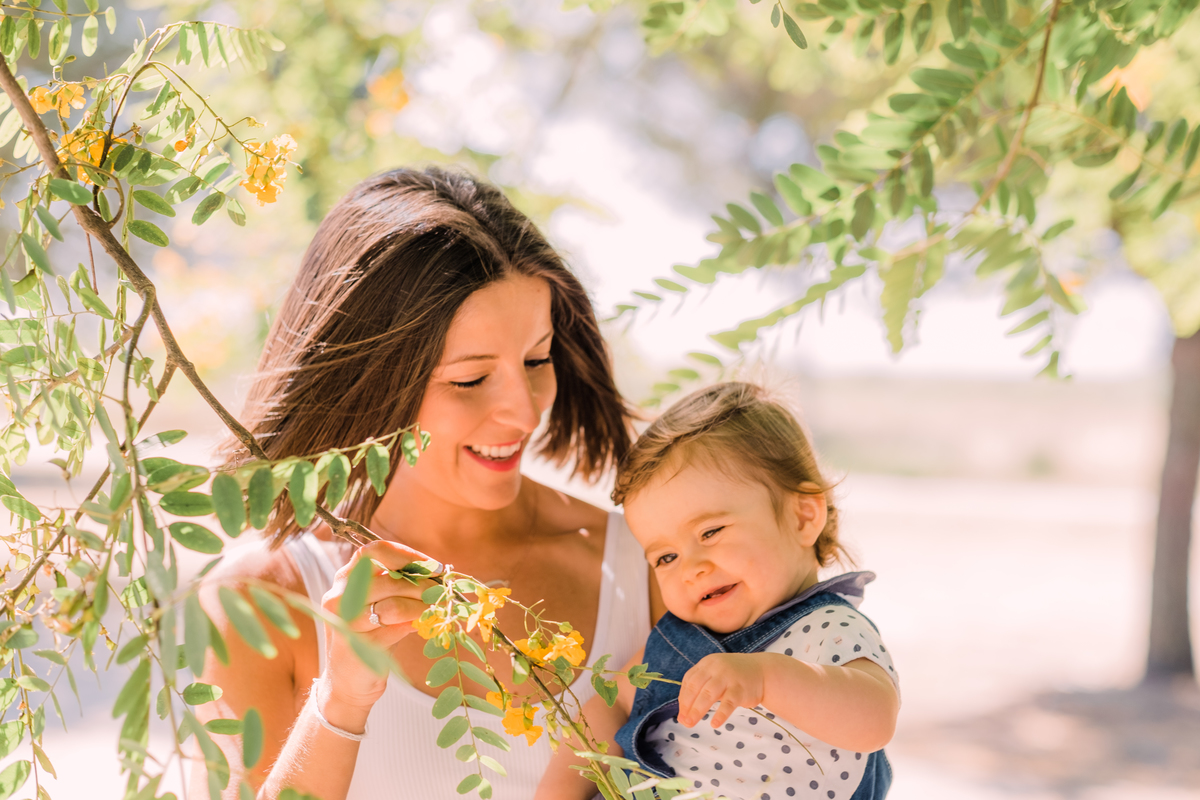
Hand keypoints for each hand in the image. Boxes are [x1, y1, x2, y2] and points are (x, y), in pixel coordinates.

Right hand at [319, 540, 442, 714]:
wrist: (347, 682)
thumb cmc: (371, 636)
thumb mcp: (380, 604)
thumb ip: (399, 585)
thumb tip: (437, 573)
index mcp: (345, 578)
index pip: (374, 551)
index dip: (407, 555)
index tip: (434, 567)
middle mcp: (338, 596)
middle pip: (389, 578)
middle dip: (423, 585)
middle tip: (444, 593)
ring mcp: (344, 621)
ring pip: (393, 604)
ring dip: (423, 606)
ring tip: (439, 610)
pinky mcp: (355, 645)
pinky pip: (394, 629)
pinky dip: (416, 624)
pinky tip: (426, 625)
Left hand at [676, 653, 766, 728]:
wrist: (763, 671)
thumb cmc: (734, 677)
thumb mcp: (716, 675)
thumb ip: (701, 689)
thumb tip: (684, 714)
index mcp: (707, 663)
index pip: (689, 680)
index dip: (683, 697)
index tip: (681, 713)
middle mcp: (716, 667)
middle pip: (696, 687)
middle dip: (687, 705)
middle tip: (683, 721)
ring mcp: (728, 677)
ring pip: (709, 694)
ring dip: (697, 710)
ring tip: (691, 723)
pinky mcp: (740, 689)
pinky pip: (728, 703)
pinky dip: (720, 714)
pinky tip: (715, 724)